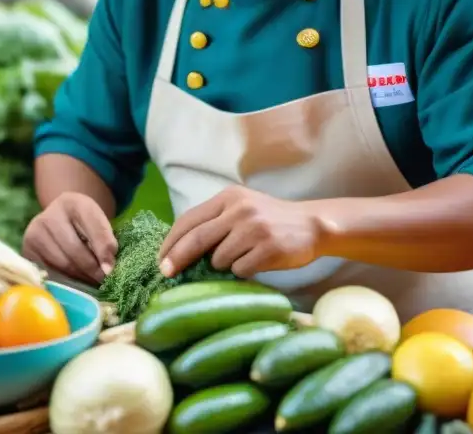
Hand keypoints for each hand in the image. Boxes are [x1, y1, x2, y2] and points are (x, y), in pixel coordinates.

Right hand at [22, 192, 117, 284]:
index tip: (111, 269)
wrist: (58, 220)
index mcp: (73, 202)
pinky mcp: (27, 250)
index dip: (103, 249)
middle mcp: (49, 215)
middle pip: (75, 250)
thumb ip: (106, 241)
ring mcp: (35, 232)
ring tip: (91, 280)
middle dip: (92, 269)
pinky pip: (50, 272)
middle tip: (103, 280)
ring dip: (80, 277)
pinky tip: (74, 279)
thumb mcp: (98, 223)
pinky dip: (65, 280)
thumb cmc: (83, 224)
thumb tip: (107, 270)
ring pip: (62, 264)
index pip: (92, 226)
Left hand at [159, 186, 326, 278]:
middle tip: (165, 273)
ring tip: (242, 257)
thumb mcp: (240, 210)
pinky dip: (243, 271)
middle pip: (197, 238)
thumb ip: (214, 222)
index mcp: (228, 197)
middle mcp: (239, 209)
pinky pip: (240, 269)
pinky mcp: (269, 247)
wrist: (312, 225)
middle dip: (177, 258)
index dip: (171, 241)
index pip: (189, 220)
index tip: (160, 259)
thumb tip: (178, 249)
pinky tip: (257, 262)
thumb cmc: (270, 221)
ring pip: (219, 259)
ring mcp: (254, 228)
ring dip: (223, 266)